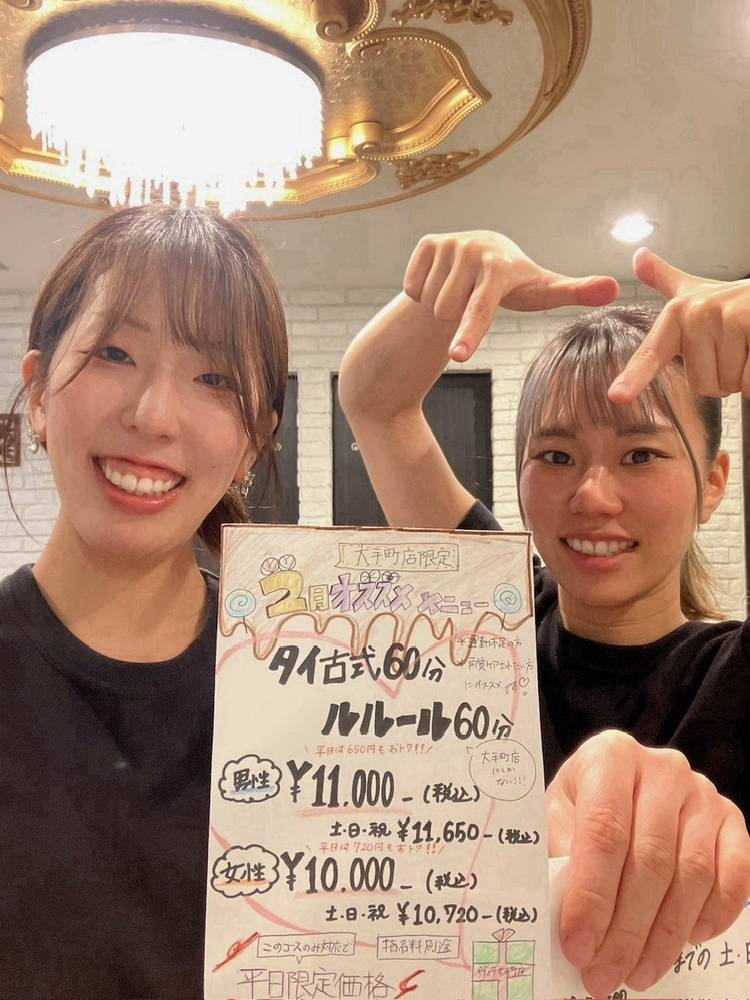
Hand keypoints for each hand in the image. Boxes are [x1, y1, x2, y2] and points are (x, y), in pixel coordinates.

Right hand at [403, 231, 618, 360]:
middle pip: (448, 313)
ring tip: (460, 291)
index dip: (470, 334)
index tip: (458, 358)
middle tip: (473, 301)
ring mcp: (448, 243)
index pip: (481, 309)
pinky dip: (423, 294)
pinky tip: (442, 281)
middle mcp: (473, 249)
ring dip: (440, 307)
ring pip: (429, 304)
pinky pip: (412, 289)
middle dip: (456, 320)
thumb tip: (614, 288)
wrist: (483, 250)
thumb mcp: (543, 291)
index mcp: (501, 266)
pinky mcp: (426, 243)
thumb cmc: (517, 281)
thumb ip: (577, 292)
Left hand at [547, 730, 749, 998]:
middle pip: (650, 860)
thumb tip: (565, 913)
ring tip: (636, 972)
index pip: (604, 832)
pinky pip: (734, 877)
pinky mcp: (731, 819)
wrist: (618, 781)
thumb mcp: (555, 815)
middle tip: (604, 973)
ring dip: (664, 935)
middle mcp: (662, 768)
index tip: (578, 944)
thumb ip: (557, 853)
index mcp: (611, 755)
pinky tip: (685, 941)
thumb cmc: (581, 803)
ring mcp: (702, 793)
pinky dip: (712, 916)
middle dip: (626, 929)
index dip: (591, 895)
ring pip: (691, 875)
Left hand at [609, 247, 749, 401]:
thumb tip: (639, 256)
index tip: (617, 396)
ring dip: (743, 375)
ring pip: (729, 384)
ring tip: (748, 347)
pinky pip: (749, 381)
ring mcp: (730, 319)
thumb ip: (665, 279)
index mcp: (678, 313)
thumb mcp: (697, 290)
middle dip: (723, 378)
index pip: (652, 353)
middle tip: (734, 349)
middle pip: (702, 385)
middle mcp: (699, 313)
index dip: (634, 377)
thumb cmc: (736, 301)